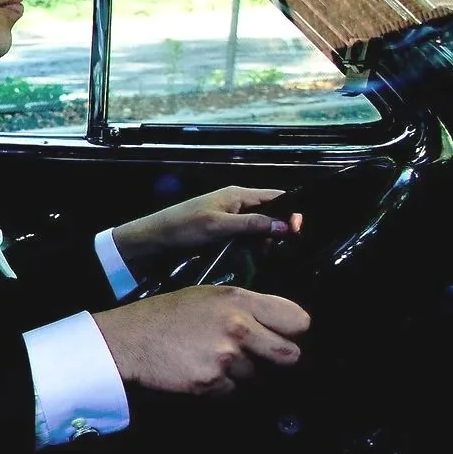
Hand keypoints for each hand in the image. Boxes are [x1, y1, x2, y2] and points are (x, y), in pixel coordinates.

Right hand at [93, 285, 310, 396]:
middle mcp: (238, 327)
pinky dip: (221, 388)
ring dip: (243, 376)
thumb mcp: (207, 296)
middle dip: (276, 359)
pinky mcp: (212, 382)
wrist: (126, 341)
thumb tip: (278, 326)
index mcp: (239, 300)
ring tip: (215, 362)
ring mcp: (226, 357)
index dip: (291, 331)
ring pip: (260, 378)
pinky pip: (233, 392)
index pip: (298, 320)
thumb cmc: (164, 316)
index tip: (280, 335)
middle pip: (290, 355)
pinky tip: (200, 373)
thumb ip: (245, 307)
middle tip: (257, 357)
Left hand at [113, 187, 300, 270]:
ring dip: (268, 241)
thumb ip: (252, 224)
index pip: (276, 197)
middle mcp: (237, 204)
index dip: (291, 211)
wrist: (152, 240)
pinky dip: (255, 247)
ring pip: (260, 228)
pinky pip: (247, 238)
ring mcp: (230, 220)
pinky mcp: (223, 234)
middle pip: (271, 213)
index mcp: (238, 195)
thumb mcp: (218, 226)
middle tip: (290, 248)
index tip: (300, 231)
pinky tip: (259, 258)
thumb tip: (286, 226)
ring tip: (275, 255)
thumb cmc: (182, 227)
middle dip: (281, 229)